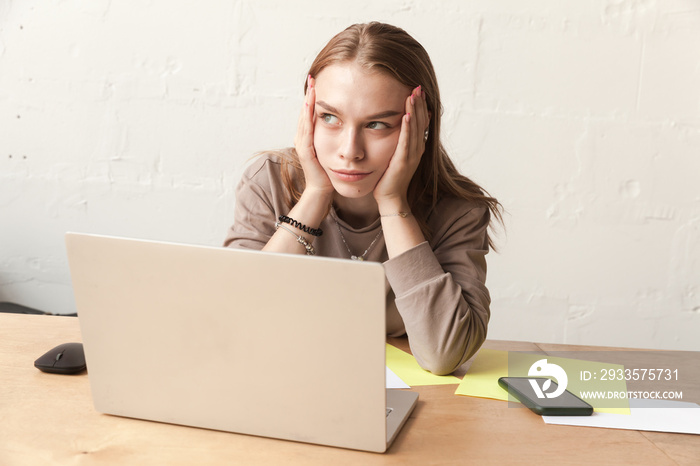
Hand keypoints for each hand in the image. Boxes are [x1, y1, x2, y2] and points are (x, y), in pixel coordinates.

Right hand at [294, 75, 333, 196]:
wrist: (323, 191)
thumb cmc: (330, 172)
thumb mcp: (334, 149)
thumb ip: (337, 135)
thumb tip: (349, 121)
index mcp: (309, 136)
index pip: (310, 112)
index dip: (313, 96)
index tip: (319, 80)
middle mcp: (302, 138)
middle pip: (304, 111)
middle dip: (309, 94)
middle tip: (313, 77)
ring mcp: (302, 144)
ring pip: (304, 118)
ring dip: (307, 101)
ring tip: (312, 86)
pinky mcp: (305, 151)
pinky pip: (306, 130)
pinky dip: (308, 116)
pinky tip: (311, 106)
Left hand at [373, 85, 429, 210]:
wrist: (390, 197)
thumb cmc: (389, 176)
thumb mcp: (396, 153)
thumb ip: (400, 139)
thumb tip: (399, 124)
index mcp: (416, 146)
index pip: (421, 121)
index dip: (420, 105)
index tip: (418, 89)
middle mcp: (417, 149)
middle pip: (421, 121)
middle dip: (419, 103)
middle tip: (418, 86)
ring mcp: (412, 155)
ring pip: (416, 129)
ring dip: (415, 111)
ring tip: (414, 94)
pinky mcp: (403, 162)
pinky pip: (406, 142)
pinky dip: (408, 128)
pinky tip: (407, 116)